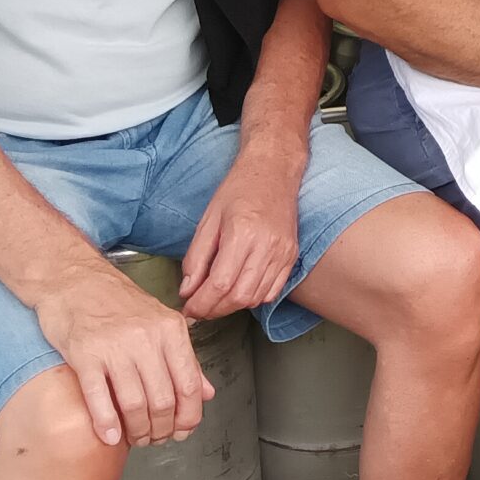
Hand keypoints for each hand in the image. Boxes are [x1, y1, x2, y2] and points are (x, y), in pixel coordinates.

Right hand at [33, 261, 214, 448]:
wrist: (75, 279)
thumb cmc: (118, 303)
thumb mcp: (161, 323)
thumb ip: (185, 359)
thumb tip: (207, 393)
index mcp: (171, 330)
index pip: (189, 384)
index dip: (189, 416)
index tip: (183, 431)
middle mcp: (146, 338)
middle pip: (163, 399)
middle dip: (162, 428)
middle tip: (157, 439)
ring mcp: (114, 347)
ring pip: (134, 403)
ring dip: (138, 430)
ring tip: (136, 438)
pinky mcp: (84, 355)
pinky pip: (99, 397)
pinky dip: (107, 423)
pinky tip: (111, 437)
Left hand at [179, 142, 303, 320]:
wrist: (273, 170)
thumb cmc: (238, 189)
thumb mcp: (208, 220)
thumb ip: (195, 258)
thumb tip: (187, 291)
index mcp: (242, 233)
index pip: (220, 284)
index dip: (201, 303)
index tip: (188, 308)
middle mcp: (267, 246)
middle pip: (239, 296)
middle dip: (214, 309)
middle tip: (199, 308)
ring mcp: (283, 252)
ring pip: (257, 298)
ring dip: (233, 306)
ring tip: (216, 300)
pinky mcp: (292, 255)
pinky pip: (273, 291)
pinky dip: (254, 299)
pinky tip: (240, 290)